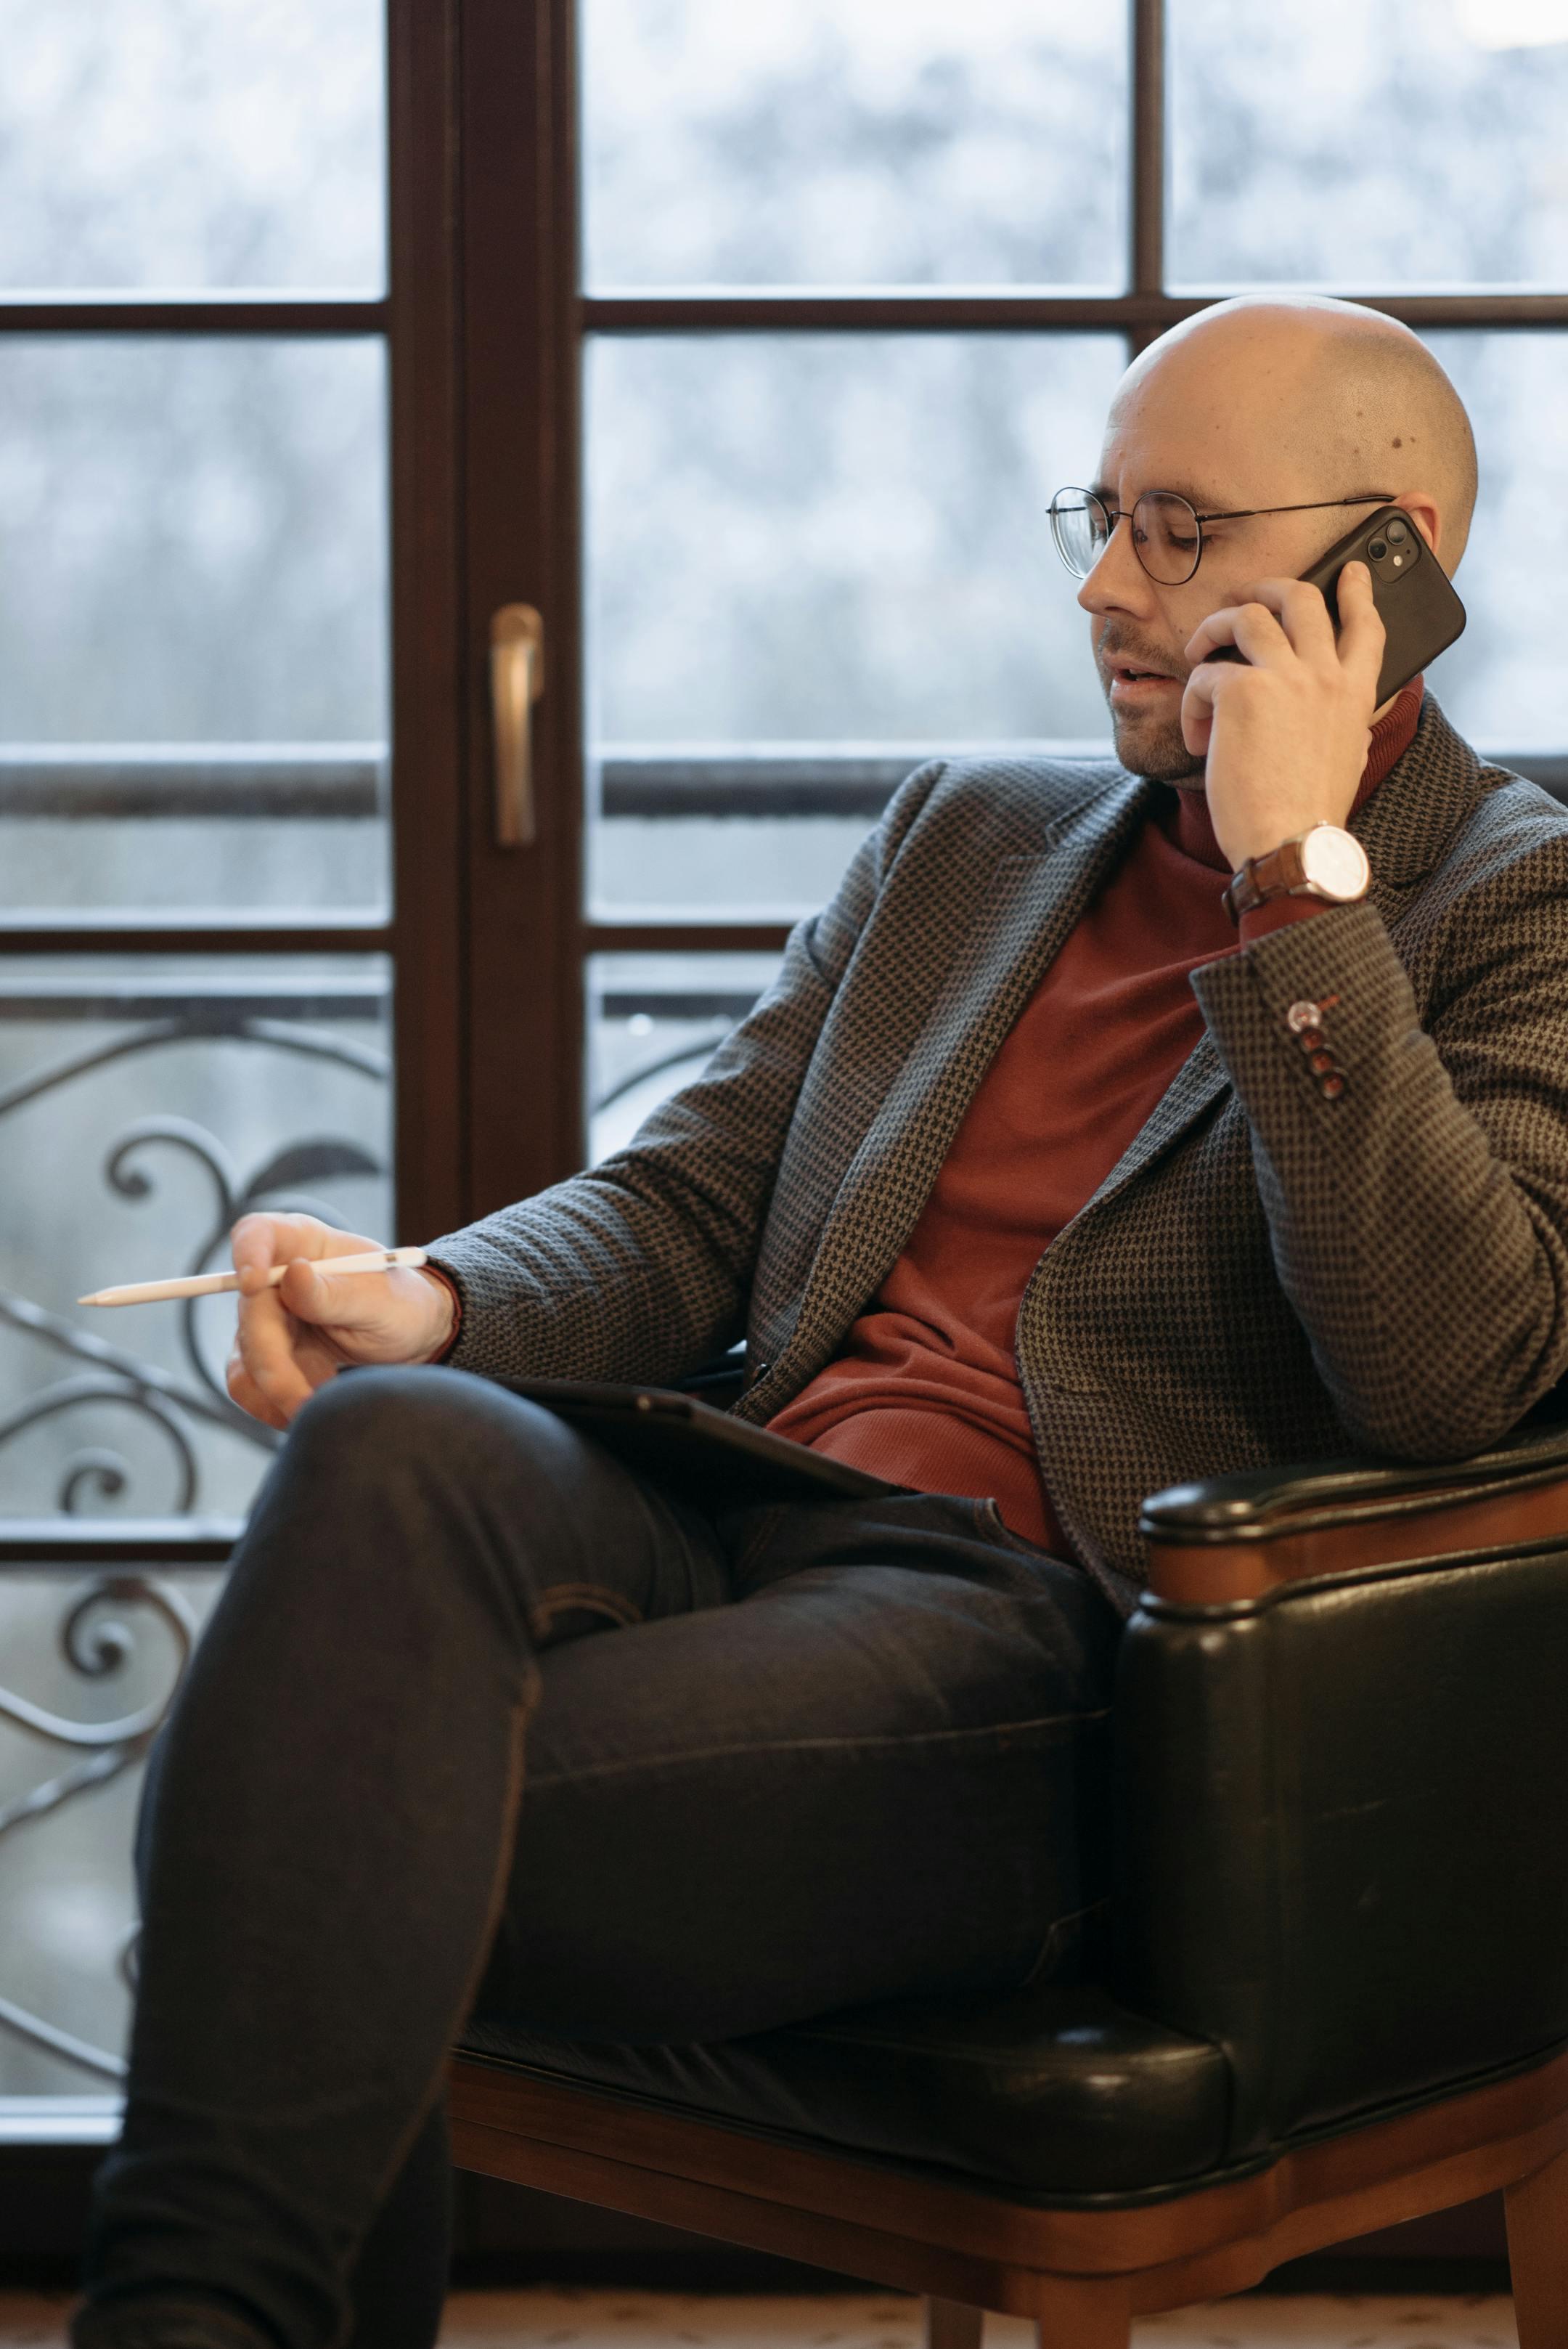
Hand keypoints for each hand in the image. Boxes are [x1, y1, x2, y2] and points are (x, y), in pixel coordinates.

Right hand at [225, 1211, 456, 1429]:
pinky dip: (273, 1405)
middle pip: (250, 1312)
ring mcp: (266, 1317)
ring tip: (320, 1406)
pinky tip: (309, 1408)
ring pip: (245, 1356)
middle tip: (306, 1401)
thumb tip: (293, 1274)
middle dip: (273, 1363)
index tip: (254, 1283)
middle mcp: (276, 1277)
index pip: (256, 1232)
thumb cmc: (401, 1306)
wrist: (410, 1341)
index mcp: (304, 1243)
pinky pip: (248, 1383)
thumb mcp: (381, 1300)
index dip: (247, 1253)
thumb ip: (336, 1293)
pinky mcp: (265, 1354)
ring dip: (275, 1392)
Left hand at [1180, 562, 1385, 870]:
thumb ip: (1342, 720)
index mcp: (1356, 693)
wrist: (1291, 843)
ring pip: (1246, 615)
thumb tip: (1334, 709)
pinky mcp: (1242, 692)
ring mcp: (1285, 677)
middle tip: (1244, 596)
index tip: (1351, 571)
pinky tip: (1198, 737)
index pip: (1366, 625)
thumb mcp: (1348, 756)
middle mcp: (1325, 675)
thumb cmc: (1310, 813)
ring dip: (1214, 627)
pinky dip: (1193, 702)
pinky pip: (1206, 674)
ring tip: (1198, 651)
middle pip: (1300, 598)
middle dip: (1266, 587)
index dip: (1357, 592)